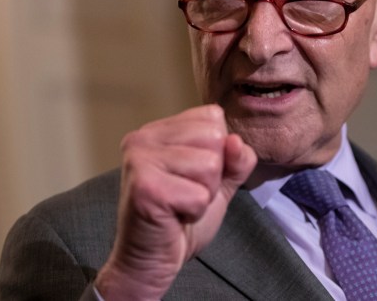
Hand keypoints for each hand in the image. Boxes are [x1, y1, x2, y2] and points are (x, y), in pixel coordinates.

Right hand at [94, 105, 256, 299]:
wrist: (152, 261)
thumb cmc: (181, 220)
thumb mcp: (219, 182)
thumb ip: (235, 159)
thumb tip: (235, 141)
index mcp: (159, 129)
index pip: (212, 116)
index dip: (218, 152)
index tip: (192, 177)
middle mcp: (144, 137)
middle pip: (214, 137)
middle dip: (212, 174)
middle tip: (185, 193)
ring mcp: (141, 160)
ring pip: (209, 165)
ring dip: (203, 194)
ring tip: (180, 205)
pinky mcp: (146, 187)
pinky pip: (199, 194)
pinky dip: (195, 212)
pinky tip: (174, 217)